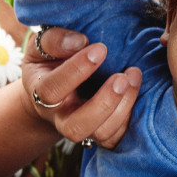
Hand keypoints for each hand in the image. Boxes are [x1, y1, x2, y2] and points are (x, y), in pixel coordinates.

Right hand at [21, 27, 141, 148]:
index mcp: (40, 93)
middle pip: (77, 126)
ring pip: (101, 133)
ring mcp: (82, 128)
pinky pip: (117, 136)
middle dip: (104, 103)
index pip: (53, 89)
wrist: (55, 91)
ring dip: (123, 107)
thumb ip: (53, 41)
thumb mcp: (41, 47)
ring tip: (134, 76)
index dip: (77, 70)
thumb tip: (79, 41)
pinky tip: (136, 90)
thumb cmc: (49, 62)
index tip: (101, 49)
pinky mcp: (102, 133)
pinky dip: (131, 115)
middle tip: (122, 77)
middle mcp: (60, 117)